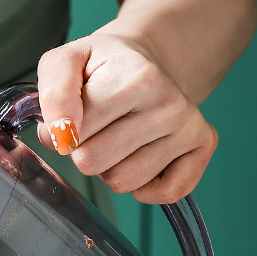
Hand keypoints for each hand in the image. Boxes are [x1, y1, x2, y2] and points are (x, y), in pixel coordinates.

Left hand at [36, 30, 217, 203]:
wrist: (142, 61)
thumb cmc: (100, 68)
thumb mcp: (65, 63)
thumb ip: (54, 93)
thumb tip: (61, 134)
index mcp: (138, 77)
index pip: (74, 135)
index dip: (63, 131)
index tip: (75, 113)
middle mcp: (170, 103)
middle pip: (93, 163)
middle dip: (84, 151)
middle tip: (97, 127)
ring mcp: (189, 127)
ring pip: (122, 182)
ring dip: (110, 168)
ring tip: (117, 136)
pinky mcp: (202, 148)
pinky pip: (164, 194)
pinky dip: (144, 186)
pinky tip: (140, 156)